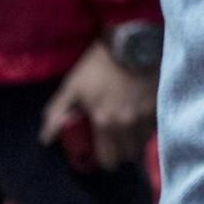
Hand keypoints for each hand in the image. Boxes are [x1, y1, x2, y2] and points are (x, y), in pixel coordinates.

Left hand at [37, 41, 156, 172]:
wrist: (131, 42)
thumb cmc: (98, 64)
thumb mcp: (72, 85)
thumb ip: (56, 113)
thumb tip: (45, 139)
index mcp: (104, 122)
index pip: (107, 159)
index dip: (103, 161)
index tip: (101, 154)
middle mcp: (126, 124)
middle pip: (127, 156)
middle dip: (120, 154)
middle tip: (114, 145)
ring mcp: (145, 116)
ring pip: (142, 145)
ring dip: (134, 144)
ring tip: (127, 135)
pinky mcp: (158, 106)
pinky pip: (153, 129)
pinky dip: (146, 131)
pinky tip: (139, 122)